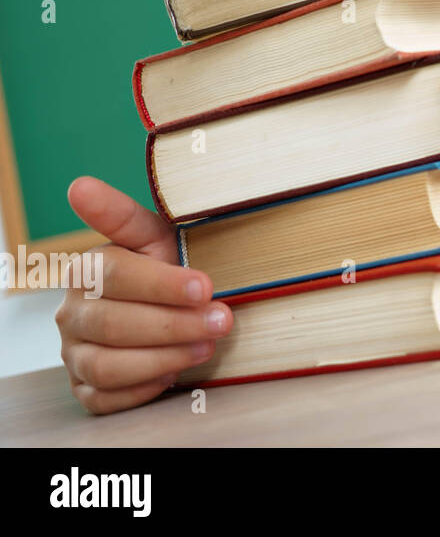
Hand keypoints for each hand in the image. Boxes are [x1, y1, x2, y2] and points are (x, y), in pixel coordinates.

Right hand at [56, 176, 231, 414]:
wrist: (167, 308)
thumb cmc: (164, 267)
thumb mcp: (156, 237)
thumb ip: (123, 215)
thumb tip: (79, 186)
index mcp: (87, 269)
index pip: (114, 275)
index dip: (161, 284)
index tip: (205, 287)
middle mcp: (72, 312)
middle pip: (112, 323)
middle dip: (174, 325)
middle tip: (222, 321)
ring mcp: (74, 352)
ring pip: (107, 365)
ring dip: (164, 357)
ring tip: (208, 346)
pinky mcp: (84, 387)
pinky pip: (104, 398)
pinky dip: (142, 389)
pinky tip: (174, 374)